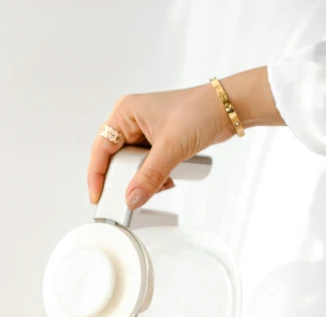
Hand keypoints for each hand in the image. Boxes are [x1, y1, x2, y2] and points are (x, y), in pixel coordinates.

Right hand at [88, 67, 282, 208]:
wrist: (229, 109)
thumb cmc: (200, 111)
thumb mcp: (170, 147)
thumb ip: (149, 177)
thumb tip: (132, 199)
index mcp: (125, 113)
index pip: (100, 149)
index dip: (97, 176)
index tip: (99, 198)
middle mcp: (131, 122)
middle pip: (115, 161)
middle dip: (127, 180)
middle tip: (134, 194)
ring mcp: (144, 133)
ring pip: (132, 167)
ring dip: (144, 181)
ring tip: (159, 183)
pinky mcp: (157, 143)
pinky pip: (146, 168)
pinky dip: (154, 178)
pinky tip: (167, 180)